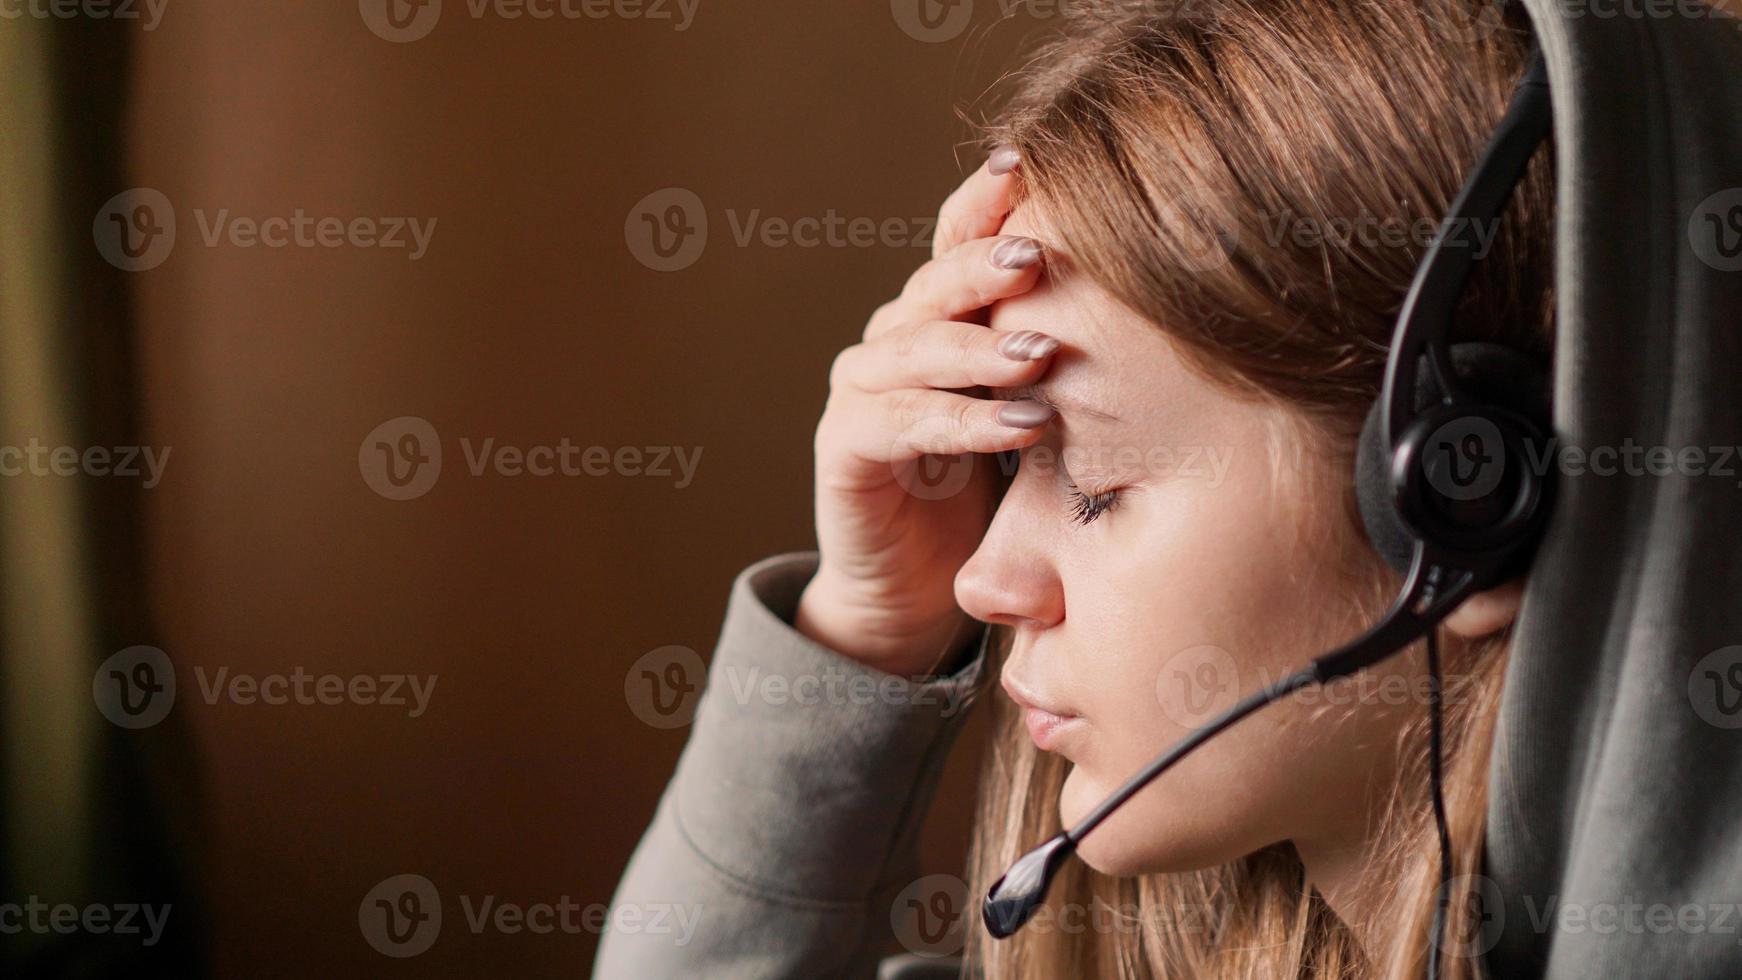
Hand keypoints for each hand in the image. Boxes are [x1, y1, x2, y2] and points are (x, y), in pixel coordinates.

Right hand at [796, 152, 1057, 676]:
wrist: (911, 593)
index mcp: (940, 318)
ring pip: (916, 346)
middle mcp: (895, 340)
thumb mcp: (1038, 415)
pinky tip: (1020, 422)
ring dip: (980, 346)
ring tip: (1041, 353)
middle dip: (988, 265)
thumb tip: (1171, 300)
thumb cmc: (990, 495)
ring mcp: (862, 390)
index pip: (959, 239)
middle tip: (1042, 254)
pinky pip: (902, 419)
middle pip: (935, 281)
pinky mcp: (845, 446)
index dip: (988, 200)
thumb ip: (1064, 362)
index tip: (1035, 163)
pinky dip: (962, 419)